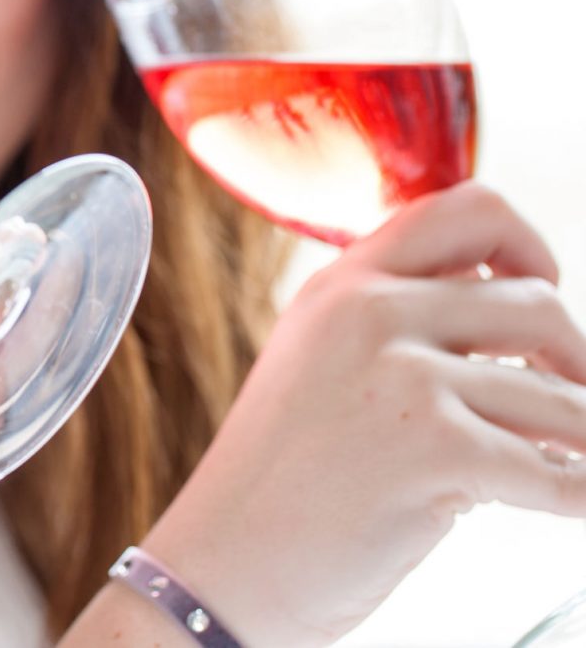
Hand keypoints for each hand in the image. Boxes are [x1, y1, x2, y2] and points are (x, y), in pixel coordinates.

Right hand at [142, 183, 585, 646]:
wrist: (223, 565)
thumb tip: (504, 303)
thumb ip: (391, 319)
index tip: (541, 286)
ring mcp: (404, 379)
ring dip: (582, 439)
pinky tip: (572, 503)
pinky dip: (583, 496)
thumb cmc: (277, 481)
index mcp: (342, 284)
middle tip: (569, 401)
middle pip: (539, 302)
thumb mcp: (316, 360)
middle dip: (577, 360)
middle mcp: (370, 314)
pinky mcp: (437, 450)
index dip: (528, 244)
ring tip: (566, 467)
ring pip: (564, 397)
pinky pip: (564, 475)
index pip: (465, 208)